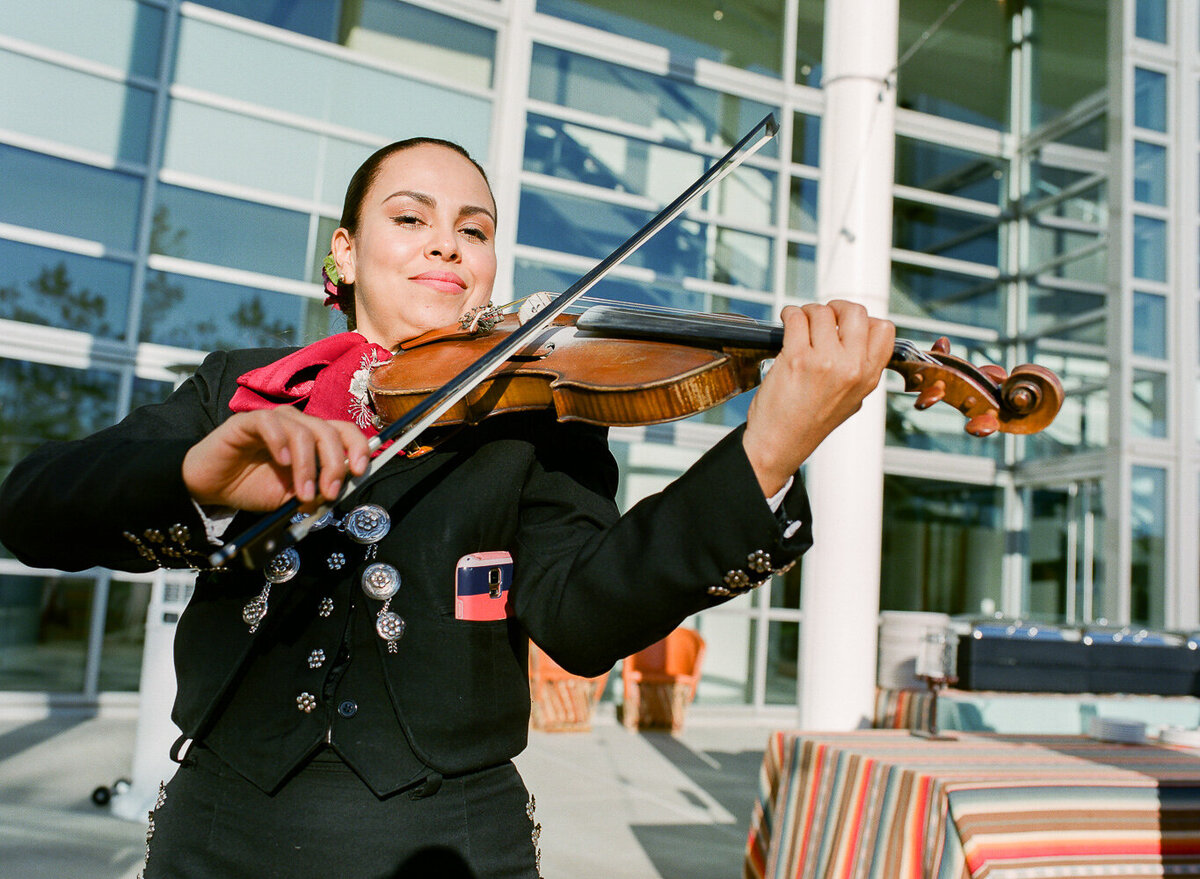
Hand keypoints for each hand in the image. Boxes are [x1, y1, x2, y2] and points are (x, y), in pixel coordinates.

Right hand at [182, 407, 370, 511]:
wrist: (213, 488)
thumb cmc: (253, 487)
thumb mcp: (292, 496)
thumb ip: (316, 492)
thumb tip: (336, 493)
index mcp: (313, 438)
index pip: (345, 431)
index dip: (359, 447)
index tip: (360, 472)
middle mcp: (297, 424)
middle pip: (329, 432)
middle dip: (335, 464)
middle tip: (329, 493)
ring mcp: (274, 420)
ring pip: (303, 431)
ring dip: (308, 466)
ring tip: (302, 492)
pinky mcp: (247, 422)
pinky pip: (271, 423)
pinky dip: (281, 443)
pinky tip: (281, 463)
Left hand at [742, 300, 894, 494]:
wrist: (779, 444)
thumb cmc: (808, 423)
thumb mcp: (851, 400)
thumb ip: (859, 370)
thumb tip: (855, 335)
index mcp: (869, 378)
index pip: (884, 329)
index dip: (864, 321)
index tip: (846, 325)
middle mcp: (852, 368)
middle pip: (856, 312)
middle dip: (837, 308)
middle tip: (822, 316)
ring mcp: (825, 362)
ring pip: (822, 312)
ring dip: (808, 312)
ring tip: (800, 323)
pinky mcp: (796, 359)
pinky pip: (796, 317)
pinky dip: (790, 314)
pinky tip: (787, 322)